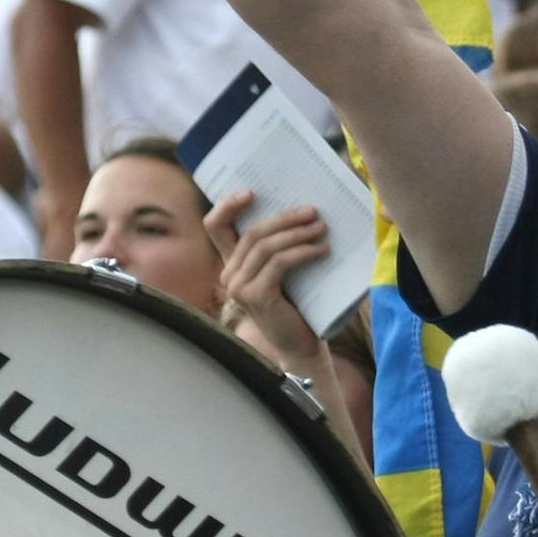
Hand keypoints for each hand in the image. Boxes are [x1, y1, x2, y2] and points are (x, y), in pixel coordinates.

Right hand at [205, 191, 329, 368]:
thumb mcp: (283, 271)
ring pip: (266, 246)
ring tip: (321, 229)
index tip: (252, 192)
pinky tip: (322, 250)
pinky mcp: (256, 296)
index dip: (228, 205)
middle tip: (312, 212)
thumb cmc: (297, 305)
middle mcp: (229, 275)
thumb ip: (279, 247)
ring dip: (297, 234)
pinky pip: (279, 263)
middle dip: (284, 218)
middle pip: (251, 232)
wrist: (301, 345)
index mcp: (232, 265)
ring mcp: (239, 287)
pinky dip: (302, 253)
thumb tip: (299, 211)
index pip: (215, 226)